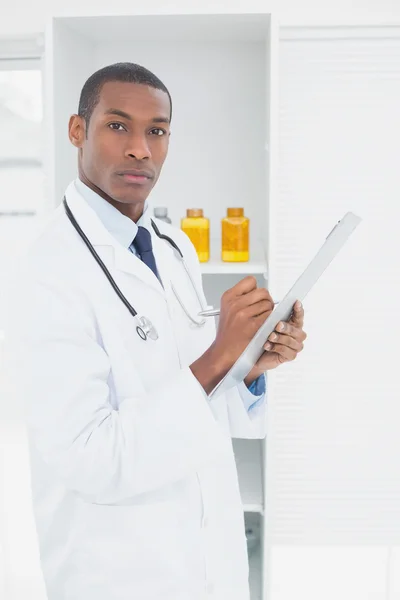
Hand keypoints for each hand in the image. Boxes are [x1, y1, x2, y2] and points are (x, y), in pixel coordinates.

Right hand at [190, 276, 273, 393]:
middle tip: (261, 311)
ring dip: (269, 312)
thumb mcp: (228, 310)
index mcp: (228, 297)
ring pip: (269, 304)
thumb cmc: (228, 334)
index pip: (251, 281)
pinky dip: (270, 322)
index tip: (254, 299)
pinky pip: (270, 317)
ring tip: (260, 322)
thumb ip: (242, 298)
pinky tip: (263, 328)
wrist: (223, 353)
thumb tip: (262, 293)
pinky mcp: (253, 326)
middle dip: (266, 301)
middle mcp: (235, 304)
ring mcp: (244, 314)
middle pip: (263, 292)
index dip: (256, 290)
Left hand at [244, 300, 306, 385]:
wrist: (256, 355)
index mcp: (294, 325)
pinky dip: (276, 347)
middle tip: (278, 325)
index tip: (296, 302)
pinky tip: (267, 345)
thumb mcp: (267, 326)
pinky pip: (286, 351)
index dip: (298, 309)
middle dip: (287, 327)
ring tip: (270, 336)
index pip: (298, 316)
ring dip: (280, 338)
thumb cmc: (263, 337)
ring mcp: (295, 347)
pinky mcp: (291, 356)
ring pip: (291, 341)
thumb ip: (273, 320)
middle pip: (296, 330)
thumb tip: (274, 315)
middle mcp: (298, 335)